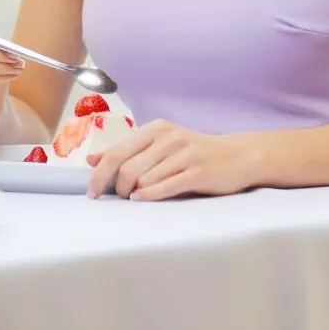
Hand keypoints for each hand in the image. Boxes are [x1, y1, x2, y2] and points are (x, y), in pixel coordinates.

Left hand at [85, 121, 260, 200]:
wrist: (237, 156)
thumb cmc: (193, 153)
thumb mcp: (160, 145)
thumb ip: (127, 151)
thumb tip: (92, 159)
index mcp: (155, 129)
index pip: (117, 152)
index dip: (100, 174)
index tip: (92, 192)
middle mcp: (168, 138)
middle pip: (127, 168)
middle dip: (117, 188)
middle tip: (119, 198)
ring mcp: (184, 154)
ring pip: (145, 179)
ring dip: (135, 194)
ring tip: (137, 198)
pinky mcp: (198, 172)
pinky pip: (167, 186)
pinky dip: (150, 196)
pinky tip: (142, 200)